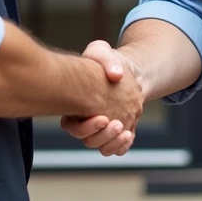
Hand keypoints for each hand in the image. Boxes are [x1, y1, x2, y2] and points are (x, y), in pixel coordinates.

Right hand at [61, 40, 141, 155]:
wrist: (124, 71)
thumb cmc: (106, 61)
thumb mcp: (101, 51)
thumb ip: (107, 59)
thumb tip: (116, 75)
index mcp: (74, 106)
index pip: (72, 127)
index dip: (86, 127)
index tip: (102, 117)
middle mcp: (84, 121)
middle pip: (88, 140)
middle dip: (103, 135)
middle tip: (116, 123)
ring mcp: (100, 129)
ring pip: (102, 147)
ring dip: (113, 142)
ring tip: (125, 131)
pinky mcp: (115, 133)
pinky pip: (116, 149)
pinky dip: (122, 146)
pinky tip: (129, 134)